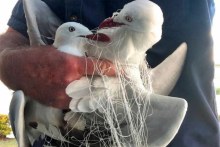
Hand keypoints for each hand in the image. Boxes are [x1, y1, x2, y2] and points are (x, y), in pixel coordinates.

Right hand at [0, 46, 114, 108]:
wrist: (19, 70)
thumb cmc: (39, 57)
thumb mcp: (60, 51)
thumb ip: (77, 58)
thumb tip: (92, 61)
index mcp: (70, 65)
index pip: (98, 68)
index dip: (112, 70)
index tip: (122, 71)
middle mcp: (69, 82)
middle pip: (96, 85)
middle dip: (107, 84)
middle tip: (116, 83)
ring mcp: (64, 95)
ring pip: (88, 97)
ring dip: (97, 94)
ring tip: (105, 90)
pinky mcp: (58, 104)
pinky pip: (77, 103)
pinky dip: (84, 100)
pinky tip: (89, 96)